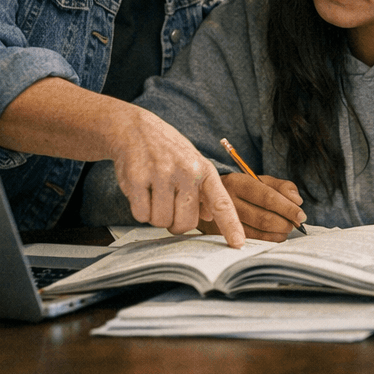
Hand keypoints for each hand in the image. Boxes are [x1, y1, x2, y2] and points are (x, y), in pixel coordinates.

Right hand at [107, 108, 245, 246]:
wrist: (134, 129)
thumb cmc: (168, 152)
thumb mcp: (193, 164)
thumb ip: (204, 191)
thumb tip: (210, 216)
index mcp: (204, 170)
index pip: (222, 203)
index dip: (231, 226)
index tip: (238, 244)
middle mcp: (186, 171)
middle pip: (185, 223)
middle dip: (176, 224)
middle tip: (169, 206)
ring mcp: (161, 174)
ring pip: (161, 221)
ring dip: (155, 216)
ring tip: (154, 194)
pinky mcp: (137, 178)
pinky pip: (140, 215)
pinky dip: (139, 211)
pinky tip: (141, 192)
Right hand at [201, 172, 306, 242]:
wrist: (205, 198)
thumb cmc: (241, 189)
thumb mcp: (259, 180)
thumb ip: (281, 186)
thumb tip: (297, 201)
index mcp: (237, 182)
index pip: (267, 197)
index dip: (287, 208)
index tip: (301, 216)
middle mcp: (226, 200)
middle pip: (263, 218)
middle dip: (285, 224)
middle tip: (293, 224)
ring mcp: (220, 220)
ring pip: (257, 234)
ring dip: (278, 234)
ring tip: (284, 229)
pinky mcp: (218, 235)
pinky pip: (249, 243)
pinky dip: (267, 241)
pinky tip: (273, 236)